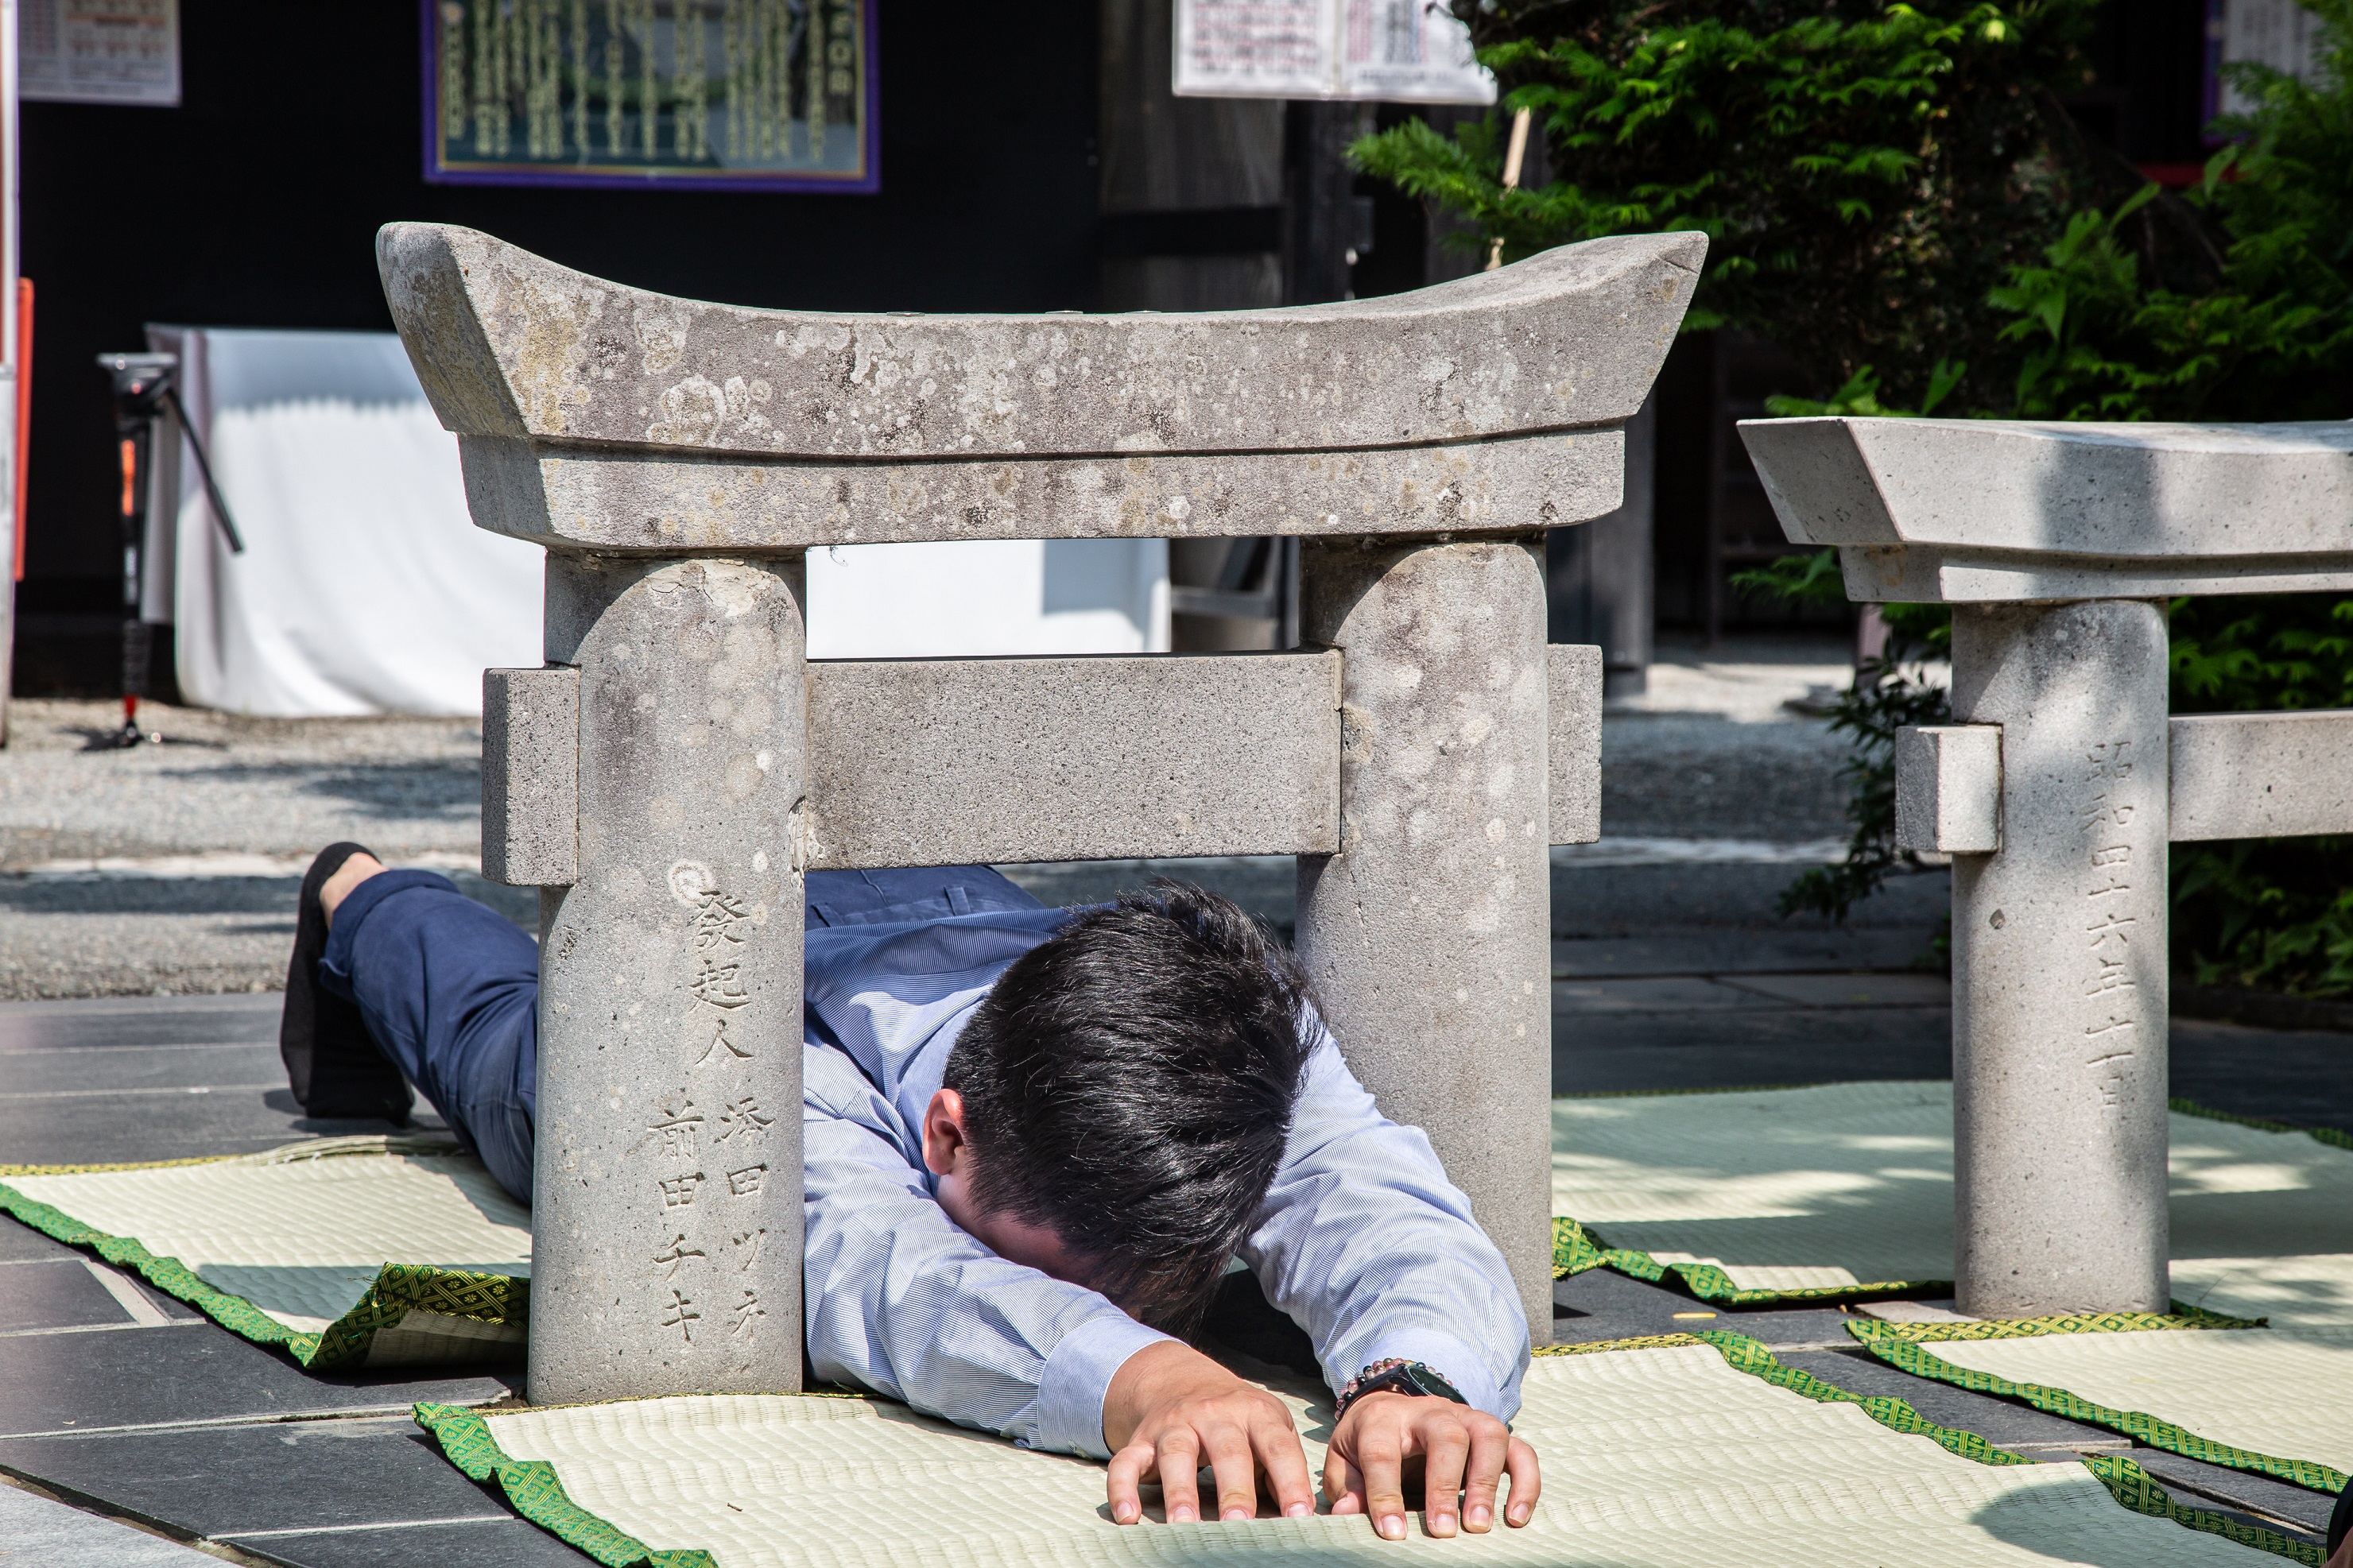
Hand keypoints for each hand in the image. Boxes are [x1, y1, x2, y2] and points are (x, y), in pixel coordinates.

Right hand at [1104, 1340, 1315, 1524]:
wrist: (1181, 1378)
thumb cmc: (1237, 1419)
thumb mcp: (1267, 1426)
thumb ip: (1283, 1464)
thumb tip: (1299, 1514)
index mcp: (1254, 1412)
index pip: (1277, 1447)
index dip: (1290, 1482)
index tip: (1299, 1517)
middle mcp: (1213, 1414)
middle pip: (1226, 1450)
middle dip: (1234, 1489)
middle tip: (1240, 1526)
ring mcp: (1174, 1425)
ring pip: (1176, 1455)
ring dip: (1180, 1491)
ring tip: (1184, 1526)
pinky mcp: (1142, 1439)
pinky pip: (1126, 1462)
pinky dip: (1122, 1488)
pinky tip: (1127, 1517)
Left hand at [1323, 1391, 1538, 1539]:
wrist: (1392, 1406)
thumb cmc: (1368, 1443)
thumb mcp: (1345, 1462)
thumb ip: (1347, 1487)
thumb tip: (1345, 1515)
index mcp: (1383, 1420)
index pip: (1383, 1453)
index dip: (1385, 1495)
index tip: (1392, 1533)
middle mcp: (1428, 1412)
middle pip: (1445, 1436)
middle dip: (1445, 1485)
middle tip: (1443, 1530)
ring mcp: (1465, 1418)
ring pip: (1489, 1434)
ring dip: (1486, 1482)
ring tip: (1479, 1526)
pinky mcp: (1492, 1432)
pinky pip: (1520, 1450)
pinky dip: (1525, 1482)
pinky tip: (1516, 1517)